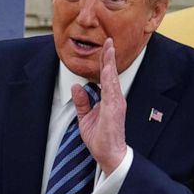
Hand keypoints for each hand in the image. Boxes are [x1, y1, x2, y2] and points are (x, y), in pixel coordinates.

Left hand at [72, 38, 127, 174]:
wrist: (109, 154)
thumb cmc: (100, 138)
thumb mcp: (85, 117)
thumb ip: (82, 102)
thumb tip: (77, 87)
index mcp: (109, 99)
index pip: (106, 77)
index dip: (105, 62)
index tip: (105, 47)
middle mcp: (115, 98)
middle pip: (111, 73)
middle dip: (109, 56)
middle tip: (109, 40)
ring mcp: (116, 103)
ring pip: (112, 78)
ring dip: (110, 63)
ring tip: (109, 48)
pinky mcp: (114, 109)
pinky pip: (111, 91)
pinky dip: (109, 78)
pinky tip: (107, 68)